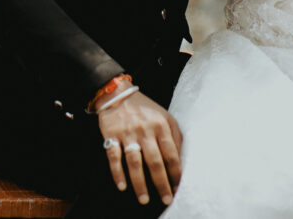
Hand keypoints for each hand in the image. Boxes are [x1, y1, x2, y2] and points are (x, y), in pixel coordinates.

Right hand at [98, 89, 182, 206]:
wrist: (117, 94)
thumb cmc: (145, 109)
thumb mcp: (165, 117)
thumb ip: (175, 137)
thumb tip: (181, 161)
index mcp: (161, 126)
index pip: (171, 154)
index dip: (175, 173)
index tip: (177, 188)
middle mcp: (145, 130)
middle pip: (155, 161)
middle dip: (161, 183)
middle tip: (166, 199)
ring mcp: (127, 133)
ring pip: (134, 162)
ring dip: (139, 182)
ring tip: (144, 199)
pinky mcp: (111, 135)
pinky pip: (114, 156)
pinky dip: (117, 172)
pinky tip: (122, 185)